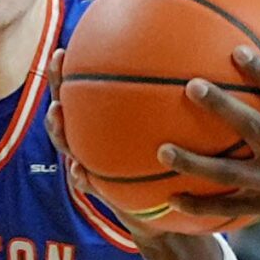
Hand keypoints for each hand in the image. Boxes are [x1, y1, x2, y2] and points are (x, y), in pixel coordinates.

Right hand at [42, 50, 168, 243]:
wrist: (166, 210)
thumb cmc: (173, 165)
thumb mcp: (176, 134)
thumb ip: (176, 109)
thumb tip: (202, 66)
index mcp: (109, 121)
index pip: (83, 91)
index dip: (68, 73)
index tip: (63, 49)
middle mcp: (95, 139)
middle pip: (67, 111)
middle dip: (58, 89)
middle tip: (57, 67)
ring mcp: (93, 163)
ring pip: (68, 143)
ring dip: (59, 129)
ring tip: (57, 113)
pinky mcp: (101, 189)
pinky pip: (86, 182)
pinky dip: (80, 178)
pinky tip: (79, 173)